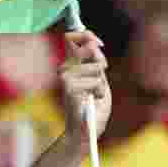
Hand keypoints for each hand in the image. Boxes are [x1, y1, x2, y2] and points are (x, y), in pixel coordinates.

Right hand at [59, 30, 110, 150]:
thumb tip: (93, 43)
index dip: (87, 35)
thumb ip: (95, 62)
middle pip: (88, 46)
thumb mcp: (98, 80)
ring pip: (97, 66)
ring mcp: (65, 77)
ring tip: (95, 94)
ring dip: (101, 81)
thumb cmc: (92, 107)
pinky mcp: (68, 87)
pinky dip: (99, 90)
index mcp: (70, 64)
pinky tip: (92, 99)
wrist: (85, 131)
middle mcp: (64, 69)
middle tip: (103, 73)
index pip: (73, 37)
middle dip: (100, 59)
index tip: (99, 44)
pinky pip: (96, 79)